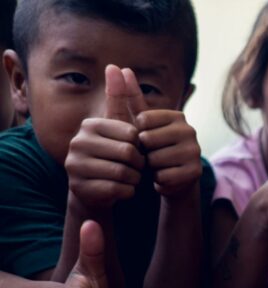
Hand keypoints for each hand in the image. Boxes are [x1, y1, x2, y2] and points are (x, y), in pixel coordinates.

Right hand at [64, 65, 144, 209]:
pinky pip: (118, 190)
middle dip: (139, 163)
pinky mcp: (80, 188)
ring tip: (130, 176)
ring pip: (123, 173)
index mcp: (90, 125)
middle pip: (128, 153)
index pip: (131, 134)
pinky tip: (123, 188)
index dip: (141, 145)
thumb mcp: (117, 127)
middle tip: (136, 167)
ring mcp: (75, 166)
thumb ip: (118, 98)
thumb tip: (117, 67)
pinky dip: (128, 191)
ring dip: (134, 178)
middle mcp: (78, 142)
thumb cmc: (111, 154)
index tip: (137, 149)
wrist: (95, 188)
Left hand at [121, 69, 201, 198]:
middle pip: (148, 140)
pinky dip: (159, 181)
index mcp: (177, 116)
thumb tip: (117, 67)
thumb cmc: (153, 148)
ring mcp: (195, 151)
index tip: (145, 139)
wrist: (174, 180)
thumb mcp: (139, 124)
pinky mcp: (195, 172)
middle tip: (151, 155)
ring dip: (150, 168)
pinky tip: (164, 178)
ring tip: (158, 167)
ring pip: (155, 160)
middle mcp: (190, 130)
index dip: (137, 134)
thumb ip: (128, 97)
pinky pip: (164, 176)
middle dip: (143, 152)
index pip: (142, 121)